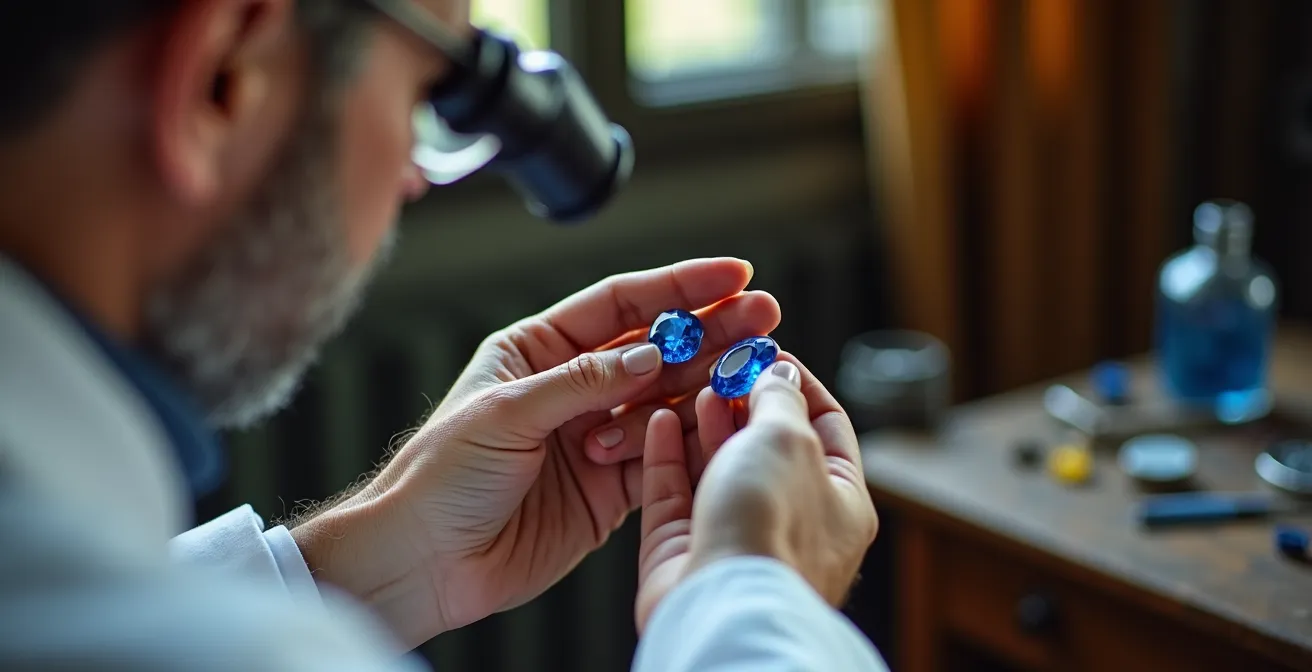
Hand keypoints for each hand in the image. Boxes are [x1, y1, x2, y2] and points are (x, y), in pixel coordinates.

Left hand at [291, 258, 780, 647]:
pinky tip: (722, 422)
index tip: (733, 273)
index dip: (679, 286)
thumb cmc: (440, 475)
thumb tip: (652, 354)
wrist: (425, 559)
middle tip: (766, 316)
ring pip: (668, 399)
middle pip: (657, 347)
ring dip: (712, 383)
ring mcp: (596, 435)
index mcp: (538, 350)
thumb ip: (583, 381)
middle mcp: (573, 386)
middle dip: (713, 329)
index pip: (621, 304)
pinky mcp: (610, 486)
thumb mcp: (507, 413)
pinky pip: (663, 454)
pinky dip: (692, 441)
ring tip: (758, 367)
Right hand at [634, 355, 877, 632]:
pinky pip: (674, 493)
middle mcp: (791, 523)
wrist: (725, 602)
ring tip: (694, 387)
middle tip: (722, 365)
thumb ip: (781, 400)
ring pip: (718, 469)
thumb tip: (778, 374)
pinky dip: (667, 454)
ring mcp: (736, 538)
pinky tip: (660, 419)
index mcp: (841, 502)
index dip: (797, 385)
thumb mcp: (788, 438)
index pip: (827, 427)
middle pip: (767, 447)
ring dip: (706, 423)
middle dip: (745, 401)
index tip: (766, 352)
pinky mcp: (684, 551)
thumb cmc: (772, 522)